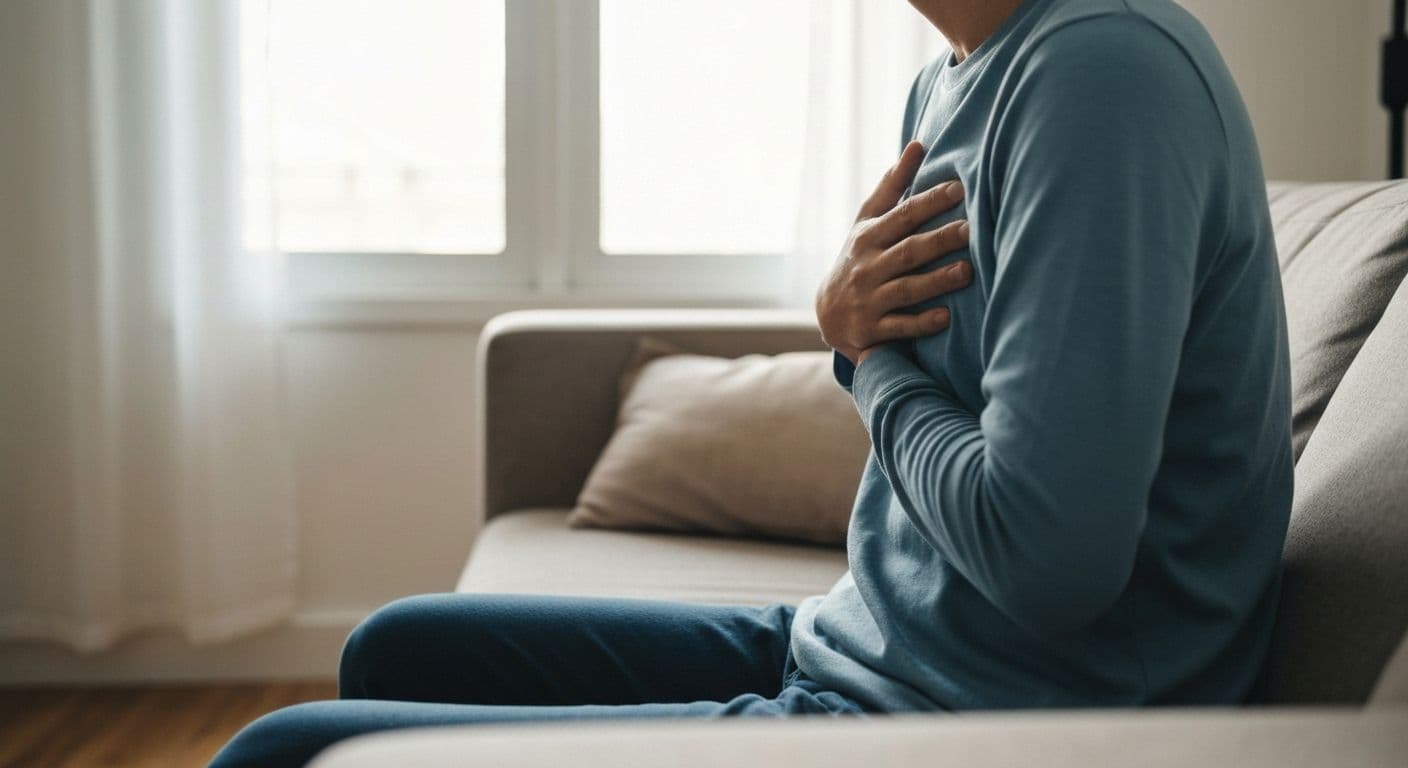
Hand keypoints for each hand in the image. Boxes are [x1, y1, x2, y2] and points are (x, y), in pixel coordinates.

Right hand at [816, 140, 971, 365]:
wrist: (828, 315)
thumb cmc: (858, 258)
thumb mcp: (866, 222)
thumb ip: (892, 186)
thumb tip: (917, 145)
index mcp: (868, 237)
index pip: (903, 216)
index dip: (930, 201)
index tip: (959, 188)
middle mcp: (867, 267)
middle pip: (908, 251)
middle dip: (940, 240)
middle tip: (972, 229)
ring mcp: (868, 300)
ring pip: (905, 289)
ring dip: (936, 280)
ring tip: (967, 271)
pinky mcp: (872, 330)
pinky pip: (899, 327)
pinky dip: (921, 323)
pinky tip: (946, 317)